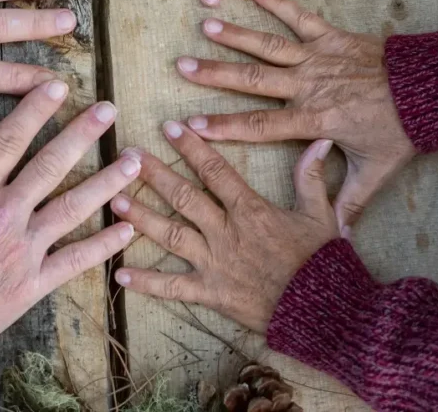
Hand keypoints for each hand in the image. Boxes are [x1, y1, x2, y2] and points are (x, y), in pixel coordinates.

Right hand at [0, 81, 137, 379]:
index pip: (9, 141)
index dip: (35, 109)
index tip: (58, 86)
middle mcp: (2, 217)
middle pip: (51, 165)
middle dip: (83, 133)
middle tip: (109, 110)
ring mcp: (21, 252)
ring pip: (73, 208)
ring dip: (107, 182)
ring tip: (135, 161)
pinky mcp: (32, 286)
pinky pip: (76, 261)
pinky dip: (105, 244)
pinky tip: (128, 228)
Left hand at [112, 123, 337, 331]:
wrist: (322, 310)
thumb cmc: (322, 261)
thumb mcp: (321, 215)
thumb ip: (312, 176)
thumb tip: (319, 142)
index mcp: (250, 210)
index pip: (215, 171)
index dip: (191, 147)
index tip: (169, 127)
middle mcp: (226, 232)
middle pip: (184, 197)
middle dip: (154, 174)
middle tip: (127, 156)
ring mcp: (215, 263)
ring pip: (171, 234)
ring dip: (142, 217)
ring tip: (115, 201)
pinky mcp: (210, 293)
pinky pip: (173, 288)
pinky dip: (146, 283)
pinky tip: (119, 275)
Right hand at [174, 0, 415, 231]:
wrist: (434, 87)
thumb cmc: (404, 129)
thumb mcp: (376, 170)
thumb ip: (350, 202)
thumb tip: (338, 240)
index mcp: (315, 120)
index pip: (261, 126)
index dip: (224, 127)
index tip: (192, 126)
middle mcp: (310, 86)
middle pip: (254, 80)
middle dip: (215, 74)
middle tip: (181, 66)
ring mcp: (320, 57)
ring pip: (270, 46)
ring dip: (237, 36)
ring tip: (206, 27)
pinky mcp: (333, 36)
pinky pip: (301, 17)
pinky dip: (278, 2)